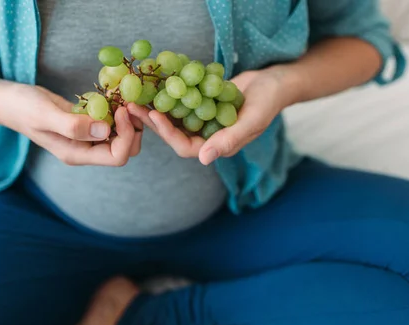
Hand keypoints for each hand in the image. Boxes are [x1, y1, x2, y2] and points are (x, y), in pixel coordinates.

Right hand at [0, 84, 142, 165]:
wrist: (8, 100)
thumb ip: (73, 126)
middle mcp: (85, 150)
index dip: (126, 135)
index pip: (117, 156)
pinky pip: (112, 124)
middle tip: (129, 102)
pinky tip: (115, 95)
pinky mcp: (87, 125)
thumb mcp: (45, 114)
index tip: (121, 110)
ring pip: (122, 137)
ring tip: (124, 97)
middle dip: (134, 128)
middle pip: (126, 150)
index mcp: (77, 154)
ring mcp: (87, 138)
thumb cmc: (22, 107)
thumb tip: (105, 131)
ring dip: (128, 119)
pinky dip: (118, 111)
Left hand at [127, 67, 300, 164]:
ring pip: (174, 117)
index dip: (168, 133)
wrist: (276, 80)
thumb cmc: (268, 101)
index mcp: (217, 146)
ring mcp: (202, 119)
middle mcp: (206, 135)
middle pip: (173, 132)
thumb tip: (203, 159)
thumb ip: (229, 140)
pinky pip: (180, 101)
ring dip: (155, 106)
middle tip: (132, 105)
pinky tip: (152, 82)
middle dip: (153, 120)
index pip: (186, 146)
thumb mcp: (252, 121)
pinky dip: (167, 93)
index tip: (153, 115)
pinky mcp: (200, 102)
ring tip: (135, 94)